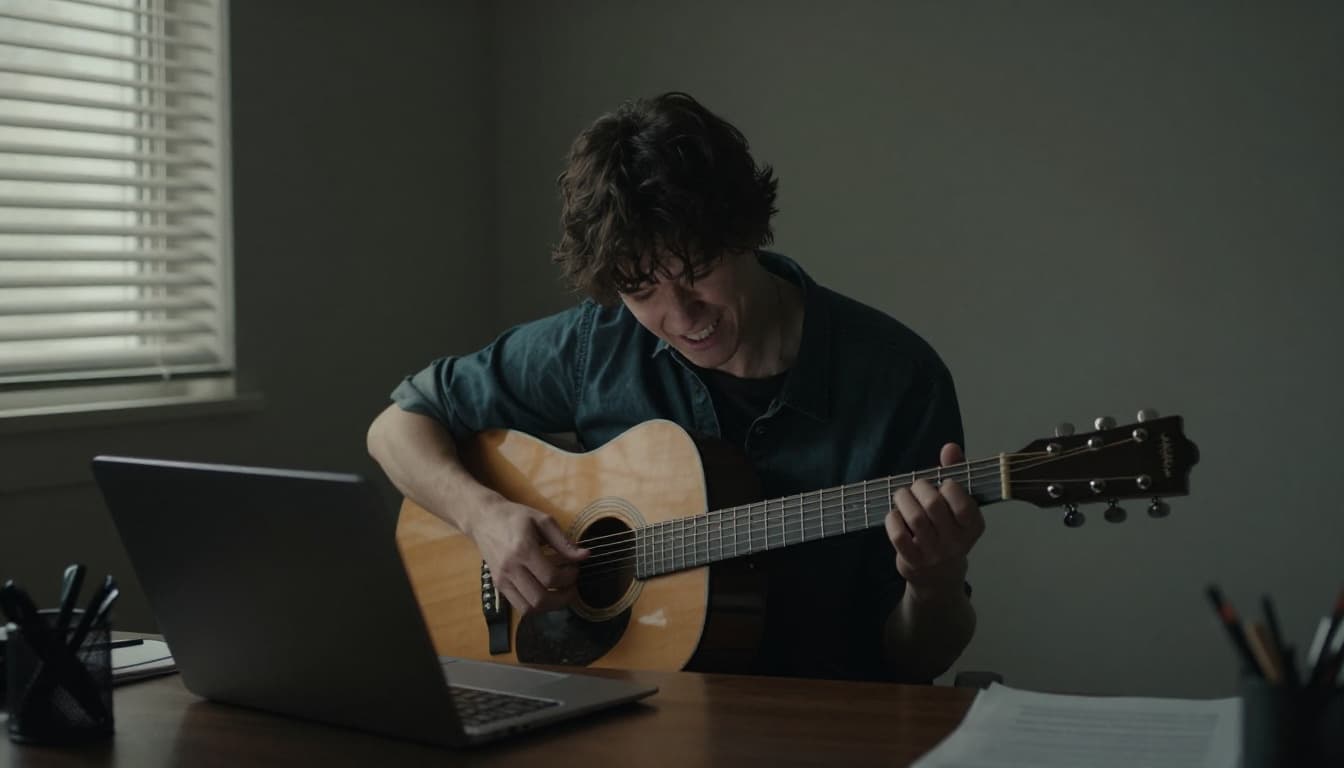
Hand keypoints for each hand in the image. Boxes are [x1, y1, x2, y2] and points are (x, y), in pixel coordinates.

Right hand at [468, 499, 588, 615]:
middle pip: (540, 599)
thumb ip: (563, 541)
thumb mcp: (542, 521)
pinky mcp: (498, 586)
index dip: (569, 577)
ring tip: (560, 593)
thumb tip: (585, 556)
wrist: (483, 519)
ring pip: (529, 608)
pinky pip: (519, 606)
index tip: (575, 568)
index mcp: (523, 550)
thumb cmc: (514, 517)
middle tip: (572, 586)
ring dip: (550, 606)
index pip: (550, 577)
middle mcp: (510, 569)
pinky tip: (545, 592)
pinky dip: (536, 605)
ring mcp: (502, 580)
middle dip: (563, 598)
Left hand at [884, 443, 984, 600]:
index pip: (963, 502)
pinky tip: (895, 515)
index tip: (942, 484)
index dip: (948, 486)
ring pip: (914, 518)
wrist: (939, 577)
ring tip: (902, 496)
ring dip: (903, 499)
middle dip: (920, 488)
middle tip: (916, 487)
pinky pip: (898, 536)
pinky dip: (892, 519)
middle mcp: (956, 543)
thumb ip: (956, 473)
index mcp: (973, 526)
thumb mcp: (957, 505)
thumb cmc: (948, 531)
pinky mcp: (913, 561)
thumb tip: (950, 447)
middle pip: (933, 505)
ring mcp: (934, 554)